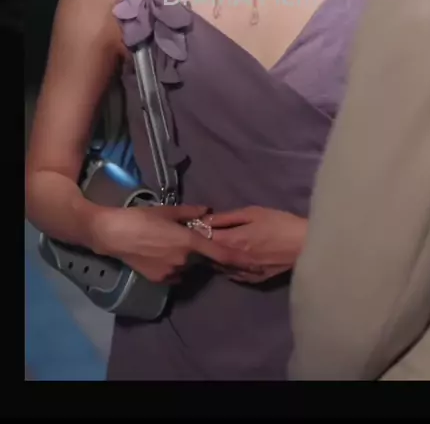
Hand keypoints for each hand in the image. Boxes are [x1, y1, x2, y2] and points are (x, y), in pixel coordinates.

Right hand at [92, 204, 253, 284]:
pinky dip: (174, 266)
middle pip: (202, 260)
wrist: (114, 235)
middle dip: (202, 252)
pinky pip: (174, 273)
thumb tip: (208, 211)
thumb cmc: (141, 218)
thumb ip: (190, 212)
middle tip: (191, 240)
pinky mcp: (159, 280)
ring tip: (170, 244)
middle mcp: (184, 261)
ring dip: (186, 259)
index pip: (220, 253)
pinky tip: (160, 253)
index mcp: (189, 243)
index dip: (238, 259)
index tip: (252, 262)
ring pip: (187, 267)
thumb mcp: (167, 211)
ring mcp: (171, 273)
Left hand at [207, 206, 307, 283]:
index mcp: (232, 241)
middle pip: (209, 256)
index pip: (204, 239)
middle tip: (203, 237)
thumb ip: (227, 217)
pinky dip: (227, 267)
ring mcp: (243, 273)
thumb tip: (205, 220)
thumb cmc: (279, 223)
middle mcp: (233, 260)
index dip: (197, 232)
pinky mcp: (253, 280)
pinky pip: (233, 275)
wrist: (304, 244)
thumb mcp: (252, 213)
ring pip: (220, 268)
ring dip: (214, 258)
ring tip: (215, 247)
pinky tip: (230, 259)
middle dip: (203, 246)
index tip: (195, 226)